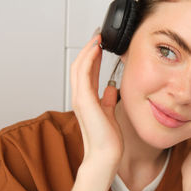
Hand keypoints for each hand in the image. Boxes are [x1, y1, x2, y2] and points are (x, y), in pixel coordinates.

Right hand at [70, 33, 123, 165]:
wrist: (106, 155)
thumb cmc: (107, 139)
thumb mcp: (109, 113)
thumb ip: (108, 100)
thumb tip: (111, 89)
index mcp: (86, 99)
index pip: (86, 72)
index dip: (91, 56)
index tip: (100, 44)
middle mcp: (80, 97)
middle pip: (79, 65)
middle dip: (88, 49)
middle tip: (98, 36)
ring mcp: (80, 98)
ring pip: (79, 66)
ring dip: (88, 50)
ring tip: (97, 38)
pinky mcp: (85, 100)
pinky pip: (84, 74)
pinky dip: (89, 59)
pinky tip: (96, 49)